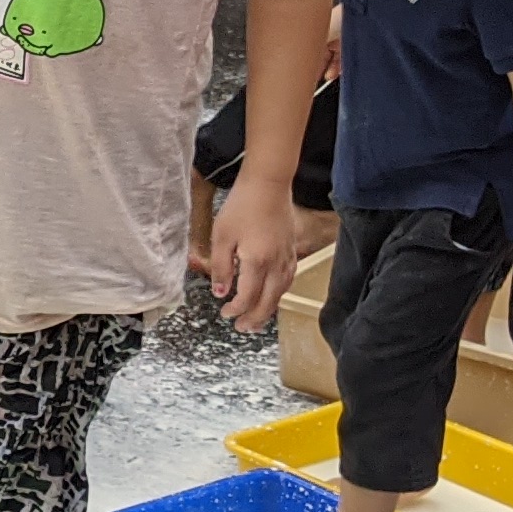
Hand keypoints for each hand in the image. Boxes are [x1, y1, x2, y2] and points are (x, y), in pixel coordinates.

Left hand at [208, 184, 298, 333]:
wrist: (268, 184)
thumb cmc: (242, 206)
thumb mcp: (221, 236)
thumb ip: (220, 267)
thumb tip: (220, 292)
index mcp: (256, 262)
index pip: (247, 297)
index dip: (236, 310)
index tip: (224, 314)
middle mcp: (276, 264)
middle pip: (267, 301)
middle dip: (254, 318)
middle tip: (242, 328)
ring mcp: (287, 257)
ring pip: (281, 293)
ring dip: (269, 309)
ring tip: (257, 319)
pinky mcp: (292, 250)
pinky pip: (288, 280)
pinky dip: (279, 293)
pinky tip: (273, 294)